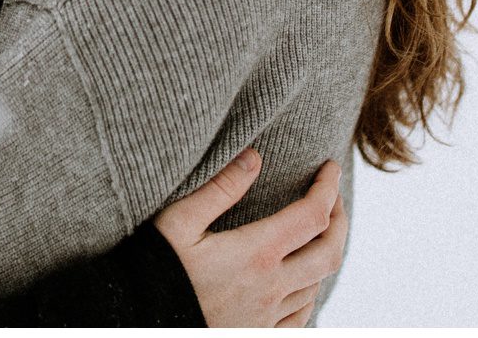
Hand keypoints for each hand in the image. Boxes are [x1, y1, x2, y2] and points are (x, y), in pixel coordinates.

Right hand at [154, 152, 346, 327]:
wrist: (137, 321)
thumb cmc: (154, 271)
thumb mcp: (178, 222)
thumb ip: (219, 189)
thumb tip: (254, 157)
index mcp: (255, 254)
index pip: (312, 216)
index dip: (327, 187)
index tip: (329, 168)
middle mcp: (270, 288)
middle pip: (329, 253)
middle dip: (340, 220)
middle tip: (333, 197)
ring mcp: (267, 318)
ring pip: (317, 285)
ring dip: (324, 254)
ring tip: (316, 232)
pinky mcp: (258, 336)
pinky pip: (301, 318)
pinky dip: (310, 292)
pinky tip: (302, 282)